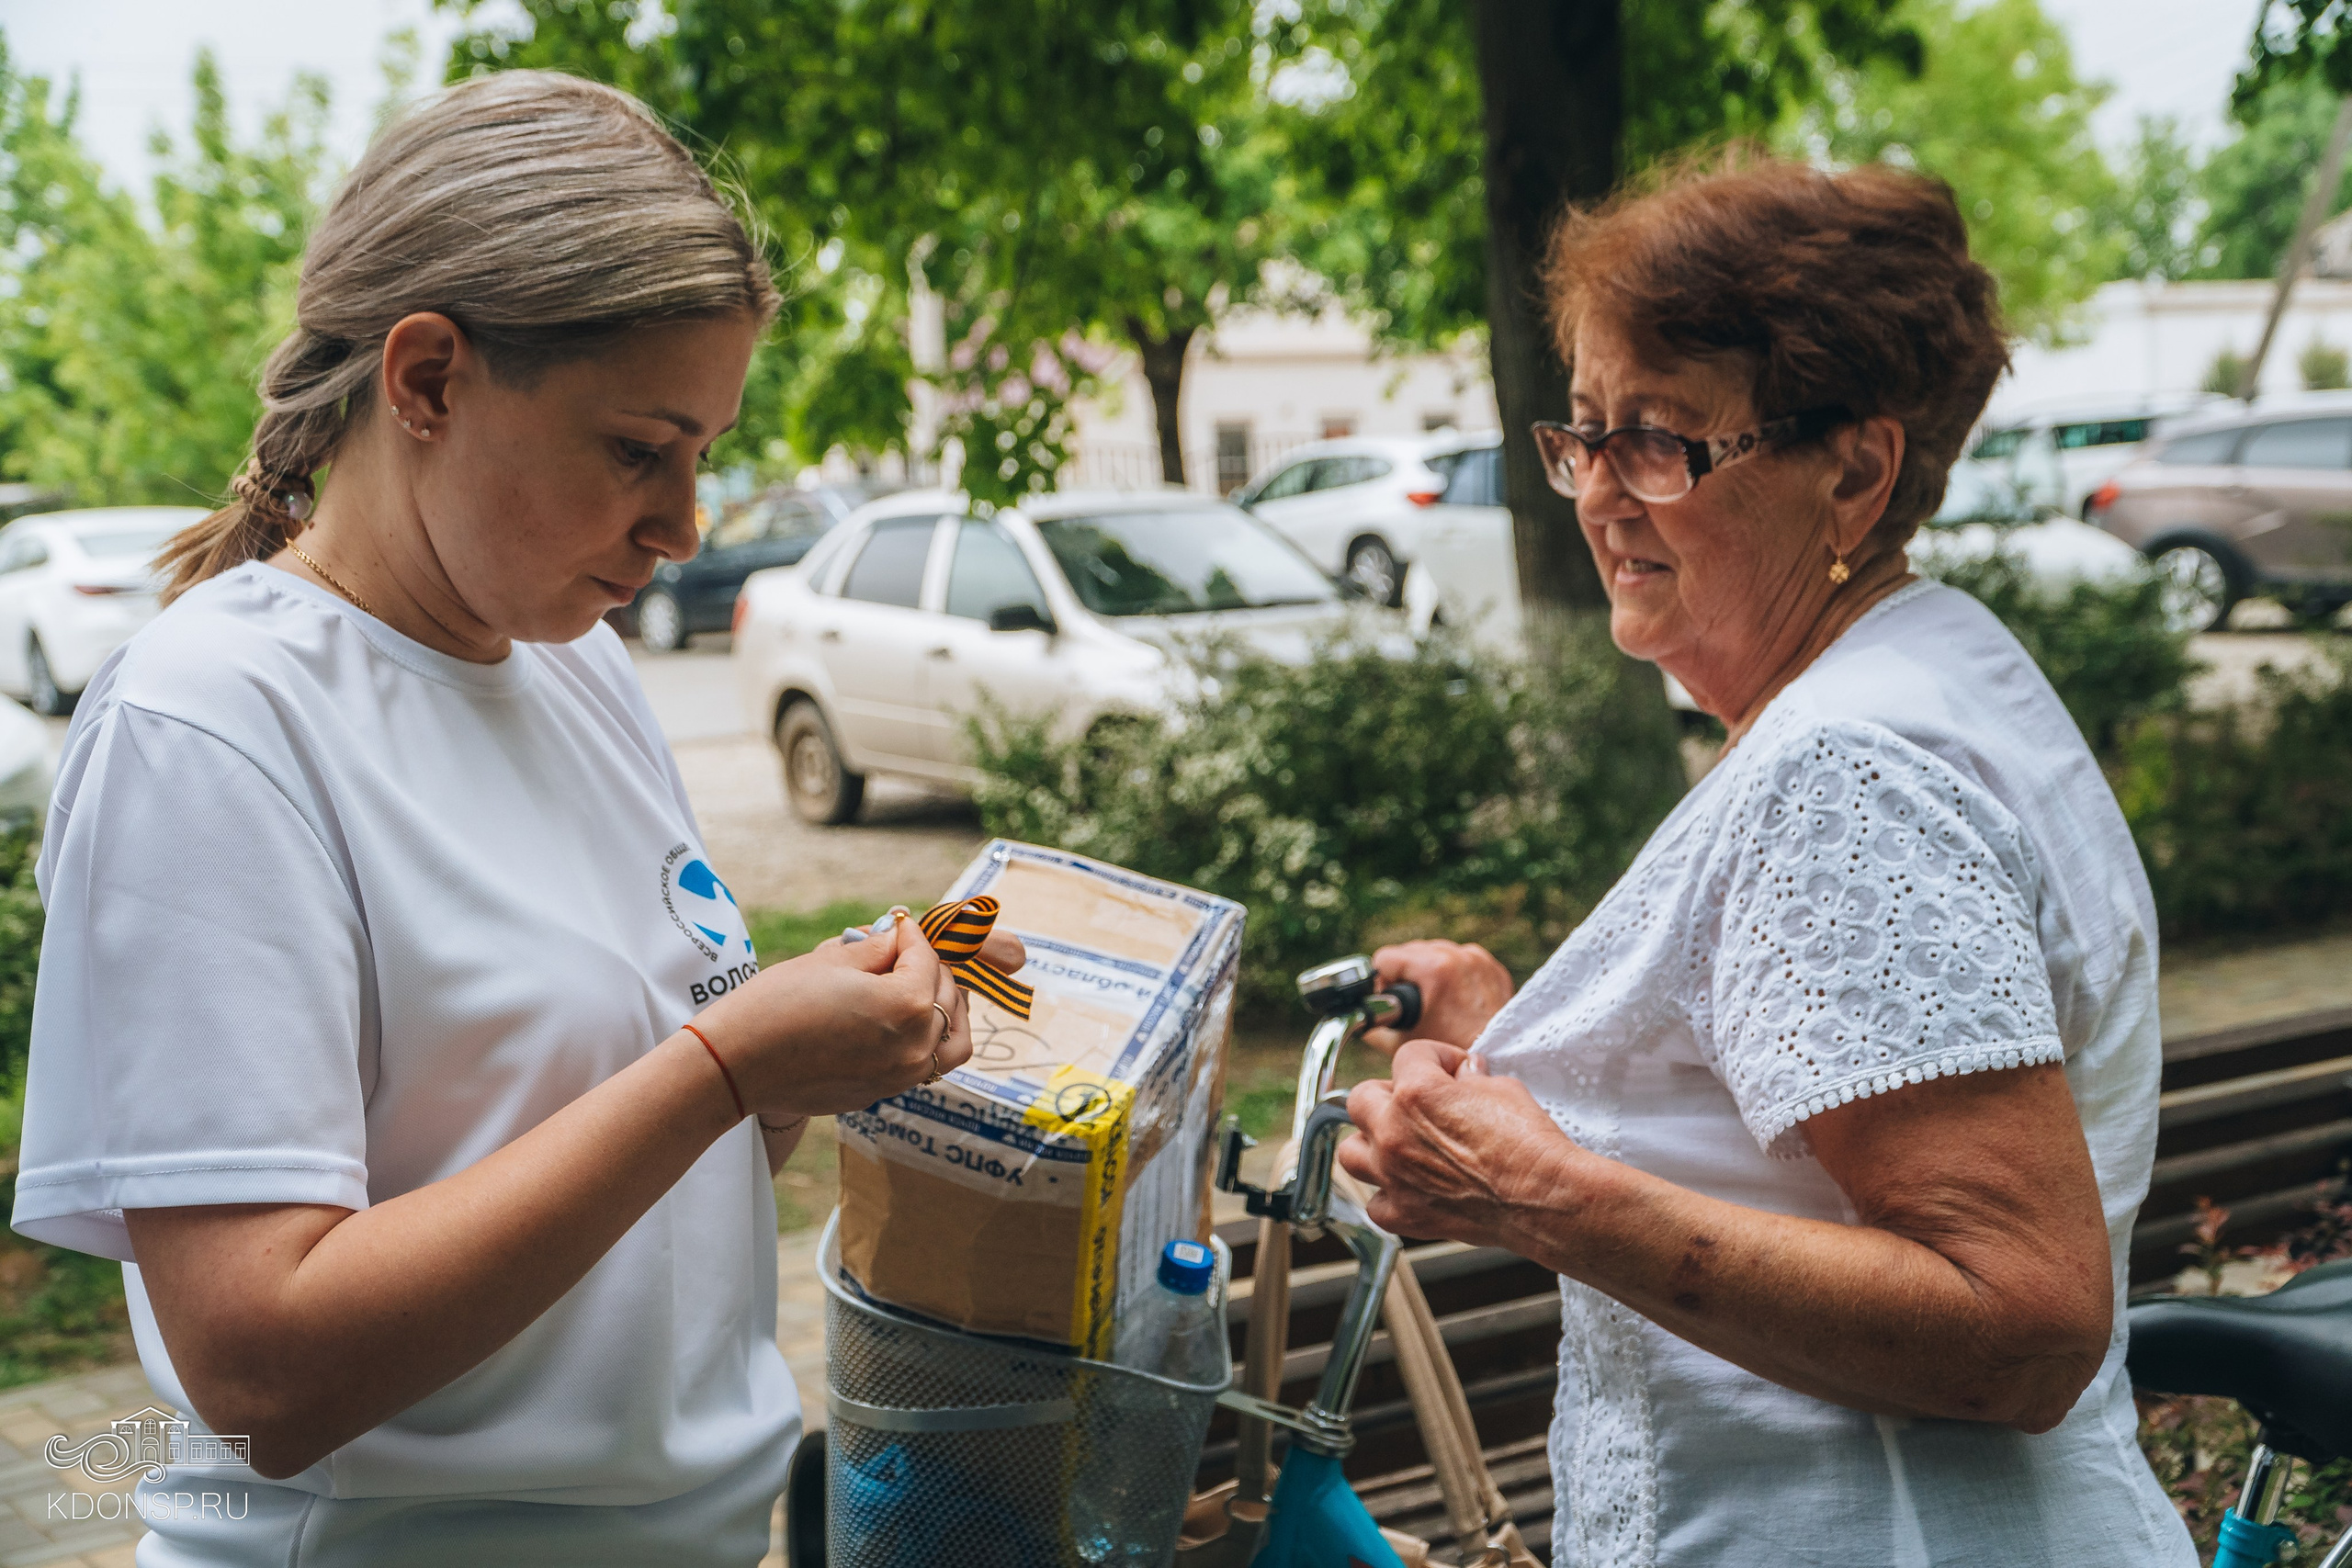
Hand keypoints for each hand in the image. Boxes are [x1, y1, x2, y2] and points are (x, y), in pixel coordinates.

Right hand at [696, 916, 993, 1116]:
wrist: (737, 1063)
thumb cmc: (776, 1004)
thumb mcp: (831, 959)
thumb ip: (878, 947)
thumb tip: (898, 937)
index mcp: (909, 1005)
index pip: (927, 958)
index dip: (909, 934)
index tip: (895, 925)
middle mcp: (916, 1046)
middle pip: (947, 995)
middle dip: (928, 968)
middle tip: (901, 952)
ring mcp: (901, 1076)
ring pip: (953, 1041)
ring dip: (945, 1010)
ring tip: (921, 990)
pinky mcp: (882, 1093)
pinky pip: (924, 1064)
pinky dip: (925, 1040)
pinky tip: (898, 1022)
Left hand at [1339, 1040, 1580, 1249]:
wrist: (1543, 1199)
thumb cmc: (1529, 1144)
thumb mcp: (1504, 1090)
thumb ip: (1473, 1079)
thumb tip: (1465, 1073)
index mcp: (1416, 1092)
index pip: (1408, 1055)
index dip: (1435, 1057)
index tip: (1452, 1068)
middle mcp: (1393, 1131)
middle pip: (1361, 1099)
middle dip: (1388, 1095)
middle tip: (1417, 1104)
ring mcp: (1393, 1175)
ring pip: (1350, 1152)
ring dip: (1370, 1144)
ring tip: (1397, 1144)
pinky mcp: (1404, 1213)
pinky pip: (1375, 1202)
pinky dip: (1389, 1195)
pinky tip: (1411, 1189)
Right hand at [1361, 939, 1514, 1053]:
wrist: (1498, 1064)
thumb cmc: (1449, 1055)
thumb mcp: (1400, 1041)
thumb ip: (1372, 1023)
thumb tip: (1362, 1015)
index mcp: (1434, 968)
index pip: (1385, 958)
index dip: (1379, 981)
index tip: (1385, 1000)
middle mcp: (1457, 956)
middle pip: (1409, 951)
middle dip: (1403, 975)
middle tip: (1408, 1004)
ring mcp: (1477, 959)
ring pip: (1434, 951)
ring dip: (1426, 970)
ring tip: (1429, 1000)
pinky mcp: (1491, 966)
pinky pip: (1459, 959)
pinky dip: (1450, 973)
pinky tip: (1450, 997)